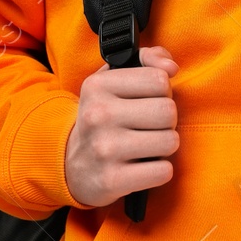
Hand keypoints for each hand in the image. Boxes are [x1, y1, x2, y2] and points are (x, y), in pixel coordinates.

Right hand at [64, 45, 179, 206]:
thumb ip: (147, 59)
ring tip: (147, 145)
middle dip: (167, 119)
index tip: (148, 99)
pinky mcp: (112, 180)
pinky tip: (143, 166)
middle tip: (150, 125)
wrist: (69, 164)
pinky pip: (163, 171)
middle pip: (168, 111)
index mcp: (99, 86)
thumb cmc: (102, 116)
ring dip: (165, 145)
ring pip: (170, 141)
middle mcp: (98, 115)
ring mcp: (104, 149)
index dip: (162, 90)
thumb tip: (172, 67)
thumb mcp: (114, 80)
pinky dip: (160, 170)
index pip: (160, 79)